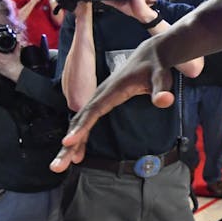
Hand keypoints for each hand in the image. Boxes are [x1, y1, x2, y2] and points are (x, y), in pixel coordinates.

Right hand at [50, 36, 176, 171]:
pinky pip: (86, 121)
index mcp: (112, 90)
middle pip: (80, 120)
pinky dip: (79, 137)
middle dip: (68, 144)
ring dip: (70, 144)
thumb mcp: (161, 78)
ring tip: (60, 166)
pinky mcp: (102, 102)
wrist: (151, 54)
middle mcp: (101, 94)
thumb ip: (161, 89)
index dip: (80, 127)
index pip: (93, 111)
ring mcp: (100, 98)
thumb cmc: (155, 67)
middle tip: (57, 166)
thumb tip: (165, 100)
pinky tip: (77, 153)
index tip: (67, 142)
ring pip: (79, 122)